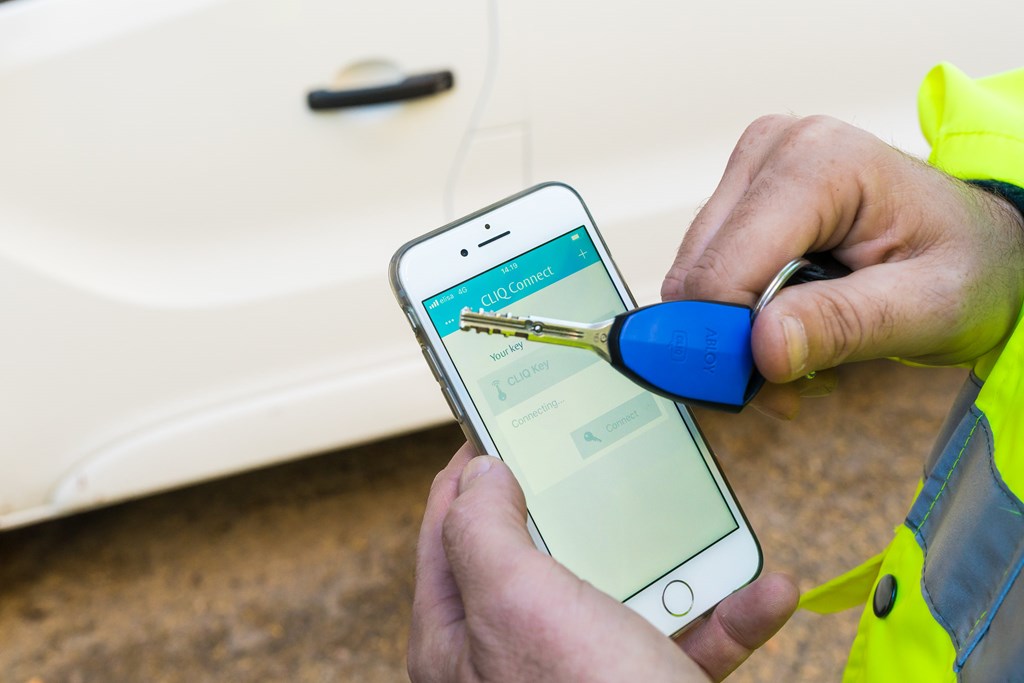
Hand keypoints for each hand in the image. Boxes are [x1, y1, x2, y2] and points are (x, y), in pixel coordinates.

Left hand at [408, 443, 797, 682]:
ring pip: (620, 597)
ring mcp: (580, 682)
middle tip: (598, 457)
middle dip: (576, 508)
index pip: (448, 534)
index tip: (498, 426)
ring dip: (672, 559)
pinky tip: (763, 592)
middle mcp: (514, 661)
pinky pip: (684, 645)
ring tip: (698, 519)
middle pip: (537, 560)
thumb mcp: (517, 604)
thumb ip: (482, 531)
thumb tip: (479, 475)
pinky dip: (724, 617)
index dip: (468, 474)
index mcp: (460, 638)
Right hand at [662, 115, 1023, 417]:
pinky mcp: (742, 193)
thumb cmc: (970, 264)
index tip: (761, 392)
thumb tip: (761, 348)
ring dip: (732, 335)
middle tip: (787, 386)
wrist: (983, 240)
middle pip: (697, 276)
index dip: (726, 343)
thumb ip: (843, 324)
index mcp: (817, 163)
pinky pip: (706, 271)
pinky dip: (734, 316)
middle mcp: (772, 151)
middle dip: (730, 343)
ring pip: (693, 278)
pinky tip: (785, 328)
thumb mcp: (928, 306)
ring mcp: (752, 168)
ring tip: (798, 355)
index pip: (723, 271)